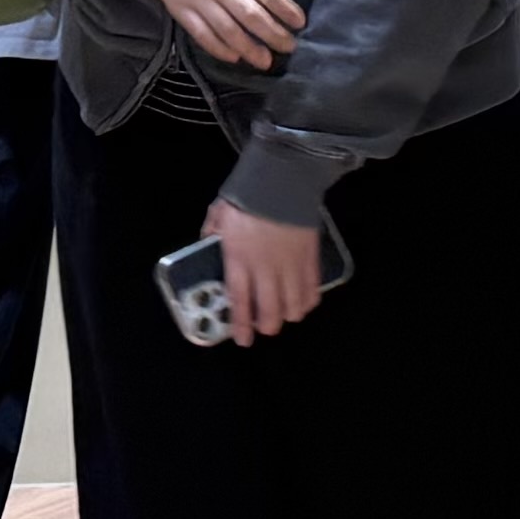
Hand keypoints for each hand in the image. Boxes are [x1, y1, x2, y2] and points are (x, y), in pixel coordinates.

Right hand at [139, 0, 305, 70]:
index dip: (284, 7)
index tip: (299, 22)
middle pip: (248, 13)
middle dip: (272, 33)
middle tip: (290, 46)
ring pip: (226, 29)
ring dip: (249, 48)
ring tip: (266, 61)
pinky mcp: (180, 11)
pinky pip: (202, 35)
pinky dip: (219, 49)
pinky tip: (236, 57)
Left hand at [206, 202, 326, 340]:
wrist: (282, 179)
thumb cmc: (247, 196)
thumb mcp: (218, 213)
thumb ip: (212, 232)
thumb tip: (207, 243)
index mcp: (239, 259)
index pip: (240, 301)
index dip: (241, 325)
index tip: (242, 340)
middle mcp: (265, 269)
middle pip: (270, 312)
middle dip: (266, 326)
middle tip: (262, 327)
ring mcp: (291, 266)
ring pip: (294, 307)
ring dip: (287, 316)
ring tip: (282, 314)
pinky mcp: (310, 259)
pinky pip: (312, 291)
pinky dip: (308, 302)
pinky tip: (302, 302)